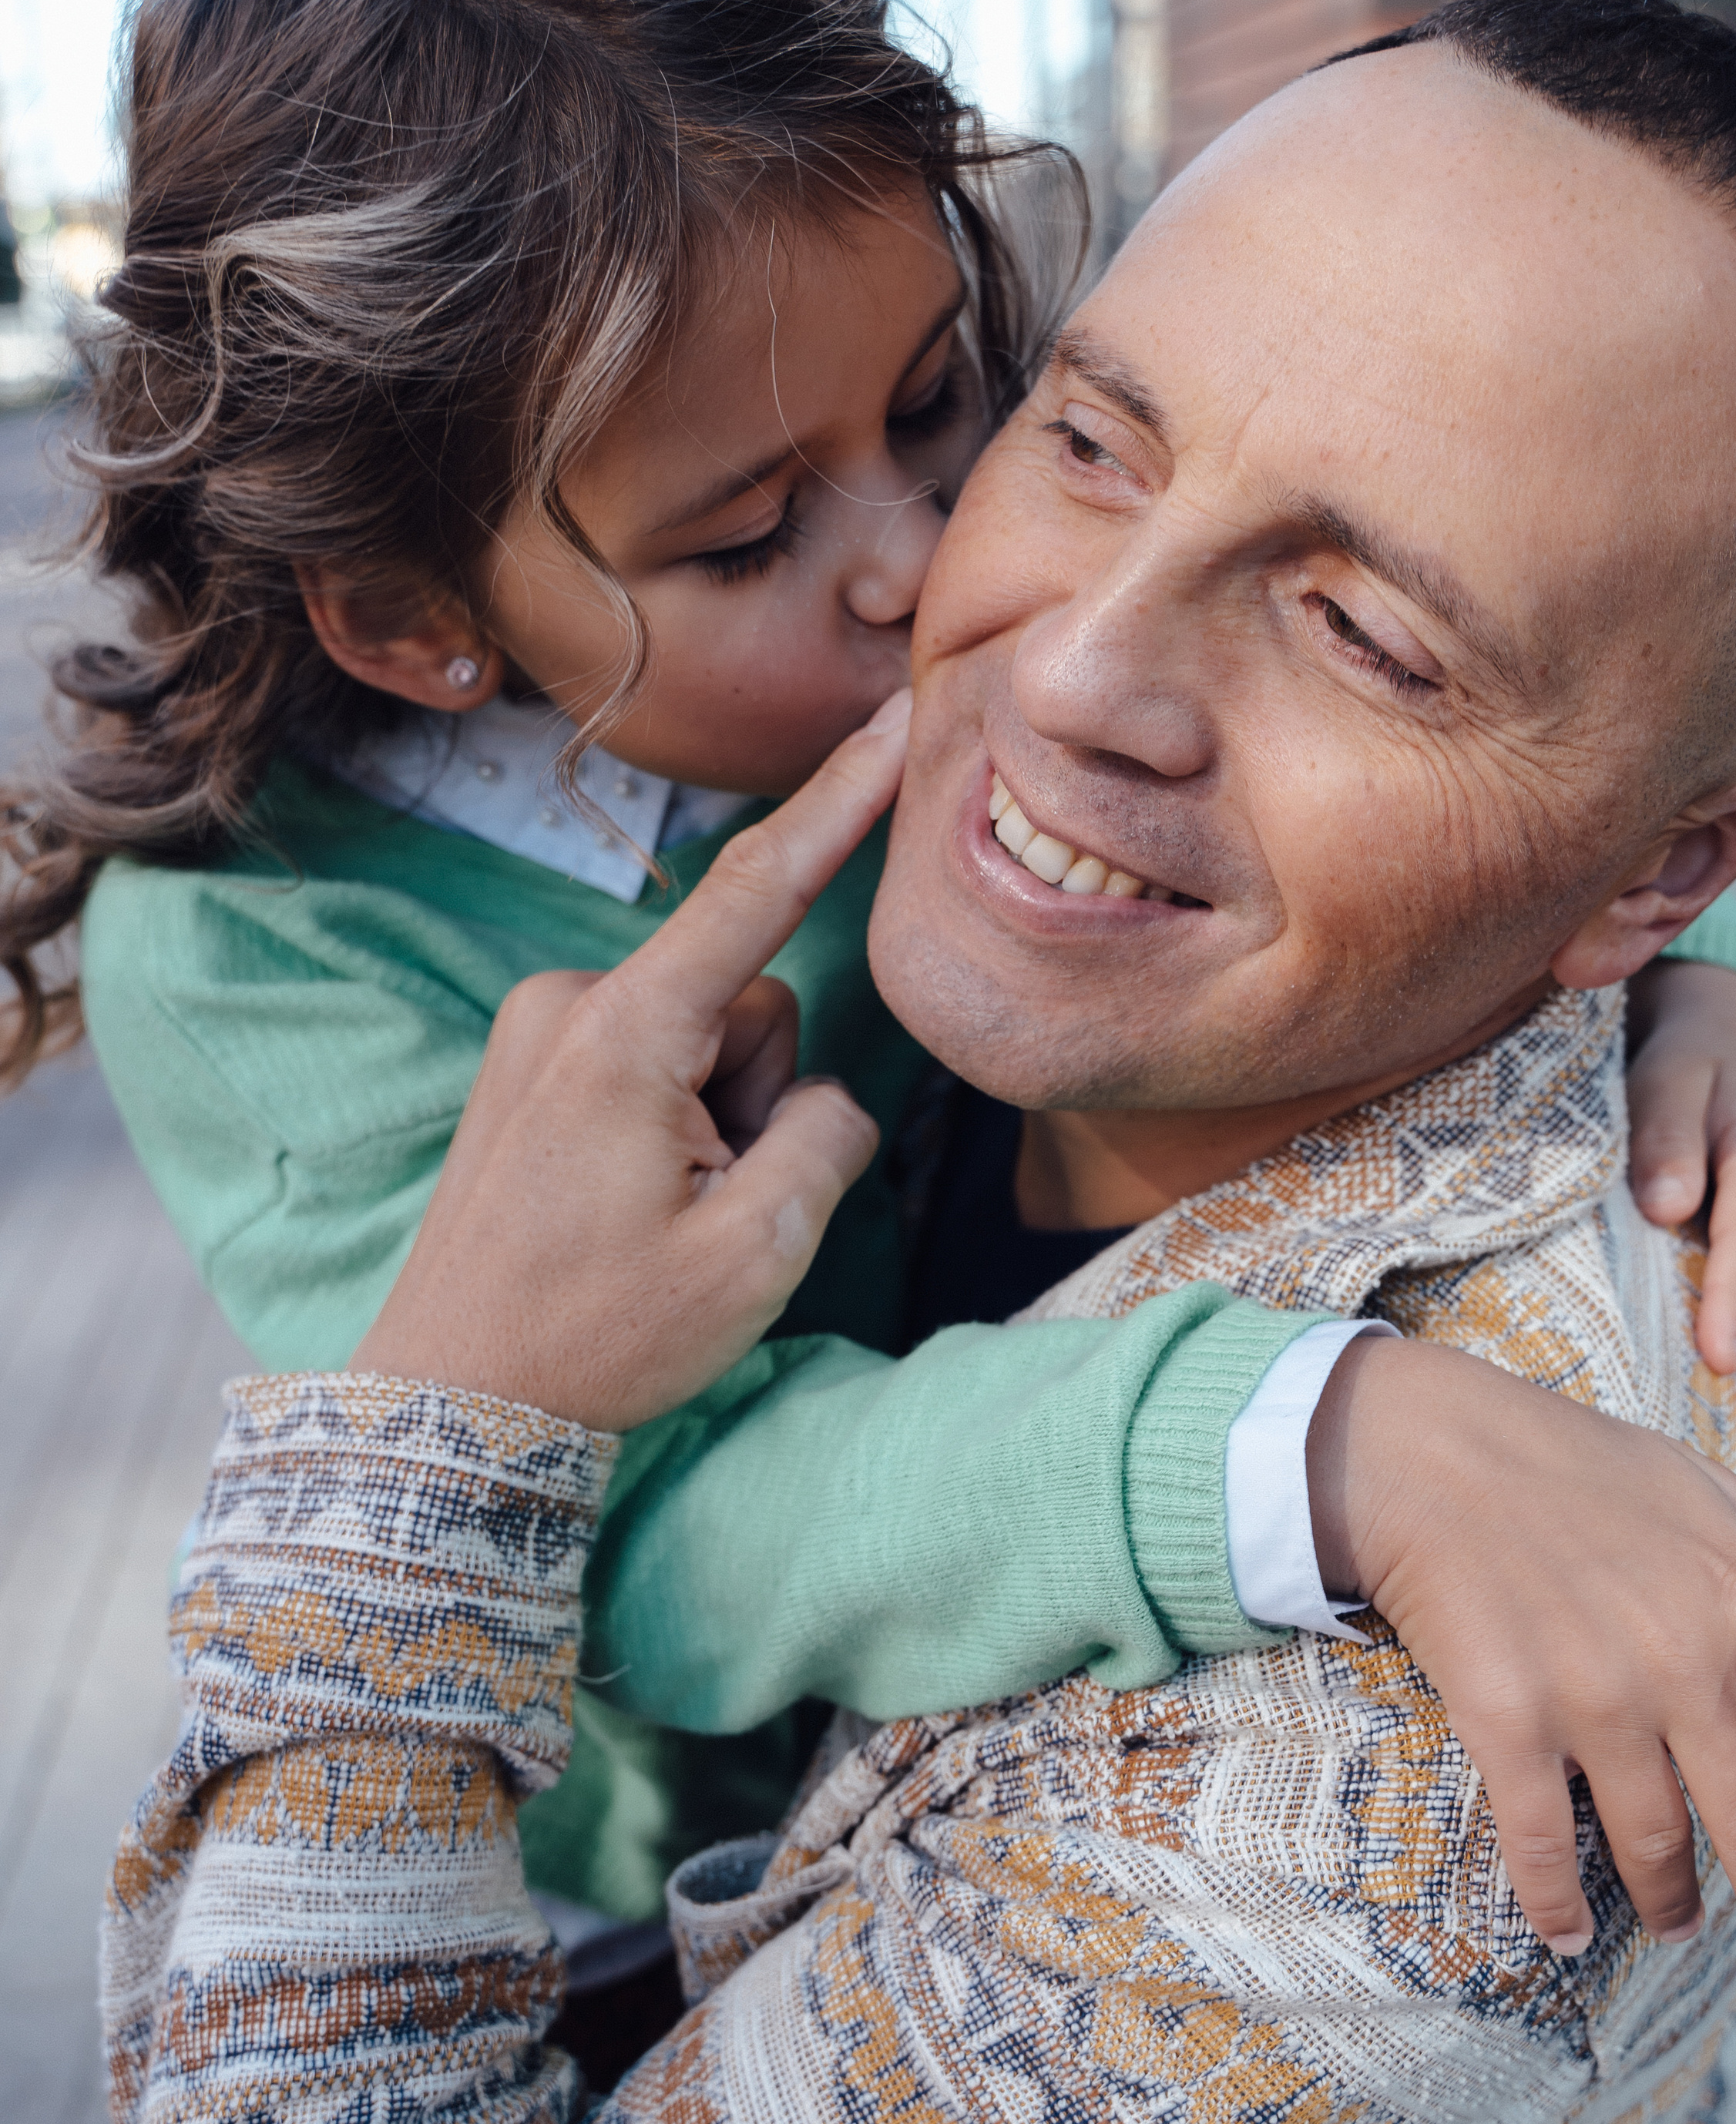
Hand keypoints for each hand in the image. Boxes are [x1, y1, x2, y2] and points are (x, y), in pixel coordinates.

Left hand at [353, 694, 910, 1429]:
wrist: (450, 1404)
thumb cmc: (596, 1339)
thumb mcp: (754, 1253)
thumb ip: (824, 1138)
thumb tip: (819, 1100)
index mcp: (621, 1034)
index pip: (756, 892)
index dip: (841, 803)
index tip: (897, 719)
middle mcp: (567, 1003)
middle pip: (747, 1003)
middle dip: (760, 1096)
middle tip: (709, 1207)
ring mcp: (538, 1032)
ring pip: (706, 1037)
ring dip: (718, 1120)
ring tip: (662, 1215)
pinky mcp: (530, 1065)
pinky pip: (653, 1059)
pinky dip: (674, 1122)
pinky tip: (630, 1204)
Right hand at [1310, 1334, 1735, 1977]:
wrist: (1426, 1451)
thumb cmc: (1565, 1459)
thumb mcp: (1697, 1480)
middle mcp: (1679, 1657)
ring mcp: (1592, 1695)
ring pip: (1654, 1844)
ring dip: (1672, 1902)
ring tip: (1679, 1924)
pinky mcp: (1508, 1721)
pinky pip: (1543, 1845)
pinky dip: (1558, 1905)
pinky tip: (1568, 1933)